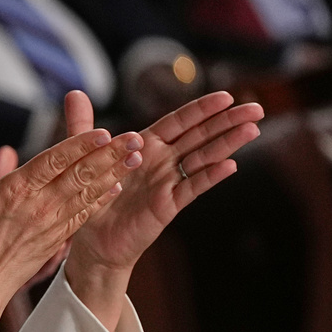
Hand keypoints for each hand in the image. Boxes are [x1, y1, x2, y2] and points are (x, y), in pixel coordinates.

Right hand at [0, 127, 143, 331]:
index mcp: (13, 193)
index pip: (52, 163)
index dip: (78, 146)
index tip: (102, 131)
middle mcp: (37, 207)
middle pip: (79, 175)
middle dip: (109, 155)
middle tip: (137, 137)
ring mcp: (49, 225)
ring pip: (86, 193)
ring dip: (113, 173)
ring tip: (137, 155)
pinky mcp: (54, 240)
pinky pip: (83, 216)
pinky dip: (101, 200)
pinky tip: (118, 186)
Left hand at [62, 90, 262, 330]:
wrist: (93, 239)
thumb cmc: (91, 196)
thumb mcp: (84, 157)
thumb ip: (82, 125)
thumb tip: (74, 92)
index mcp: (146, 145)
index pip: (179, 121)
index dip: (202, 109)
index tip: (227, 96)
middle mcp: (162, 161)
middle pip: (200, 136)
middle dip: (228, 121)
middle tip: (257, 108)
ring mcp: (168, 182)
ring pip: (203, 159)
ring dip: (228, 144)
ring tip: (253, 129)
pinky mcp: (168, 205)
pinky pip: (191, 188)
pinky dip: (209, 176)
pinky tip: (230, 166)